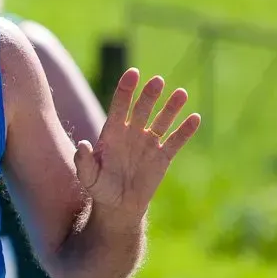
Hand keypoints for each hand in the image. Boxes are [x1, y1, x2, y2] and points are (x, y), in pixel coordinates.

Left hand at [75, 69, 200, 218]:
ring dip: (171, 107)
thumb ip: (84, 161)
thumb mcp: (88, 176)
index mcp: (113, 133)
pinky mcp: (163, 156)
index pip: (119, 106)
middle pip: (142, 109)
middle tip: (157, 81)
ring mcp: (149, 143)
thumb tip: (81, 145)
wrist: (119, 205)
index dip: (126, 90)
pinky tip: (195, 118)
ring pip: (162, 120)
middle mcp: (132, 133)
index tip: (133, 73)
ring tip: (180, 93)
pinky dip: (185, 130)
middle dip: (149, 95)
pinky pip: (176, 140)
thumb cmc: (100, 187)